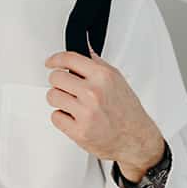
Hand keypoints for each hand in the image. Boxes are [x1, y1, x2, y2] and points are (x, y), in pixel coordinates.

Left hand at [45, 49, 164, 181]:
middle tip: (66, 87)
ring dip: (59, 99)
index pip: (68, 59)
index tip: (50, 62)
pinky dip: (62, 117)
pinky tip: (74, 117)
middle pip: (55, 78)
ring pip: (52, 96)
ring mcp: (85, 113)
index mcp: (103, 77)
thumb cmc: (127, 111)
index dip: (55, 60)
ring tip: (71, 104)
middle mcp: (93, 93)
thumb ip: (98, 64)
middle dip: (58, 82)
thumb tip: (85, 49)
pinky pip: (55, 117)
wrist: (136, 138)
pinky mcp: (79, 131)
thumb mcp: (117, 80)